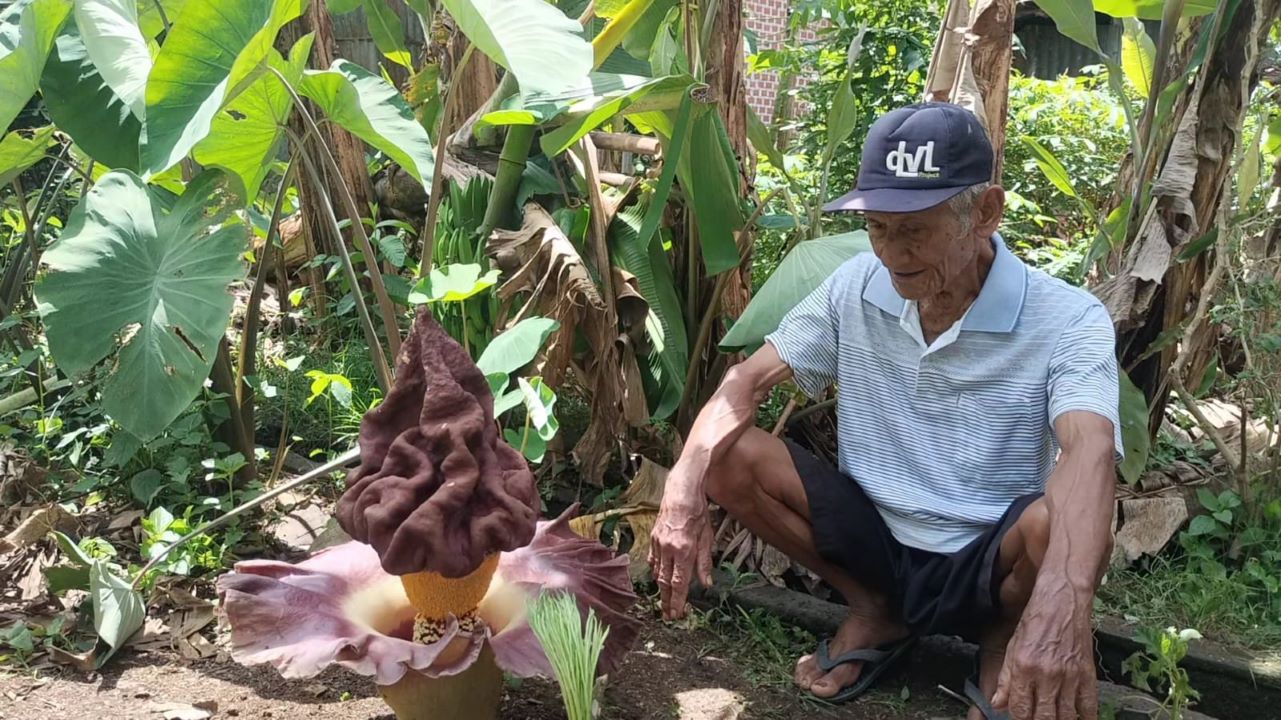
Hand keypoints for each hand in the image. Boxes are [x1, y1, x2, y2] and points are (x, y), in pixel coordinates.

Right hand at [648, 476, 713, 619]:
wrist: (680, 490)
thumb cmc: (697, 511)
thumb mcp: (707, 537)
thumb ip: (705, 562)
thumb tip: (706, 583)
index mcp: (683, 550)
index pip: (679, 583)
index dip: (678, 601)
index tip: (677, 614)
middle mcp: (668, 549)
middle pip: (665, 582)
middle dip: (666, 601)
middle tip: (668, 616)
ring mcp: (658, 543)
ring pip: (657, 572)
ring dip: (660, 588)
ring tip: (664, 601)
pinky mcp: (653, 537)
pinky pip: (652, 559)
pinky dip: (655, 571)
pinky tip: (657, 577)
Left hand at [992, 582, 1097, 719]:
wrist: (1062, 601)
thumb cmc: (1035, 621)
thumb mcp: (1012, 647)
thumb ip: (1005, 679)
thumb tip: (997, 704)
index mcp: (1025, 668)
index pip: (1020, 710)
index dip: (1019, 718)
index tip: (1020, 716)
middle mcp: (1048, 675)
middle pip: (1044, 718)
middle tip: (1036, 718)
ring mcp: (1070, 676)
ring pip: (1066, 717)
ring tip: (1053, 718)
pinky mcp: (1087, 674)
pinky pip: (1089, 706)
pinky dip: (1085, 718)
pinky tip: (1078, 719)